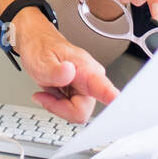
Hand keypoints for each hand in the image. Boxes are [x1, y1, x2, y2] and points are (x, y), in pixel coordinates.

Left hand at [11, 7, 119, 123]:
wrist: (38, 44)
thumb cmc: (41, 48)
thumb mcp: (42, 60)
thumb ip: (55, 70)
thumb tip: (69, 72)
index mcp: (86, 69)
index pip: (104, 89)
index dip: (112, 100)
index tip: (119, 105)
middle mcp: (92, 81)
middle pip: (82, 112)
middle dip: (60, 107)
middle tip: (45, 94)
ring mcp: (87, 90)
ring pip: (76, 114)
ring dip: (57, 106)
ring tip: (49, 89)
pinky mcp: (81, 95)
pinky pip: (70, 111)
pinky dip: (57, 105)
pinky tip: (51, 92)